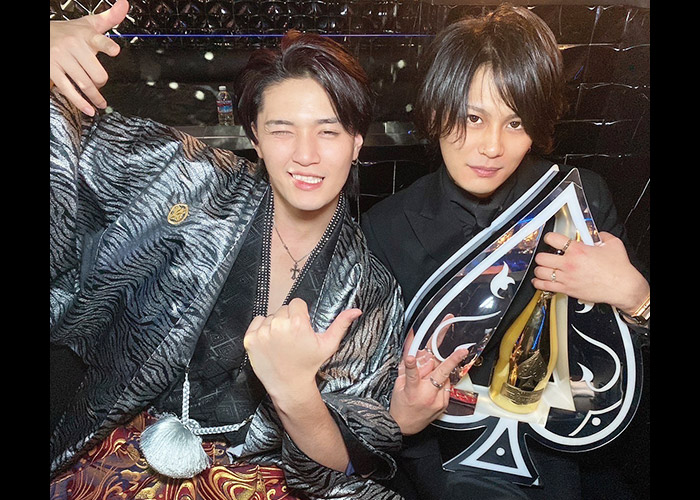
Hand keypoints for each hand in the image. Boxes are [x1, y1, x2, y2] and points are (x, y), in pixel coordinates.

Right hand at [50, 0, 129, 114]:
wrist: (43, 34)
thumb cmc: (69, 32)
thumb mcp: (89, 23)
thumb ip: (110, 18)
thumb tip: (125, 4)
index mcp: (85, 35)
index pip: (98, 39)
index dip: (106, 45)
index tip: (114, 50)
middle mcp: (73, 46)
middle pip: (95, 71)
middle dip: (102, 81)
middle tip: (102, 83)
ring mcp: (62, 59)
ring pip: (83, 82)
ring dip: (94, 96)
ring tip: (101, 103)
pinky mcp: (53, 70)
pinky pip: (68, 89)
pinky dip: (80, 102)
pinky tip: (89, 109)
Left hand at [243, 298, 361, 400]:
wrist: (289, 385)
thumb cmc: (309, 364)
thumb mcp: (328, 345)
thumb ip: (341, 324)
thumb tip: (356, 310)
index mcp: (298, 322)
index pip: (297, 303)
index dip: (301, 315)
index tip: (301, 328)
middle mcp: (279, 325)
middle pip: (283, 309)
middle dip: (288, 319)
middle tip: (292, 338)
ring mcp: (263, 332)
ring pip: (270, 316)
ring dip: (275, 325)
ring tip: (282, 342)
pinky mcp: (250, 339)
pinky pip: (256, 322)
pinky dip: (261, 330)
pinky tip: (270, 343)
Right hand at [389, 317, 469, 434]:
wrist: (404, 426)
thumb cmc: (400, 405)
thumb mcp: (399, 384)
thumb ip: (408, 368)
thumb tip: (414, 353)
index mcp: (412, 390)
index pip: (412, 373)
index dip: (412, 364)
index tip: (412, 356)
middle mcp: (427, 395)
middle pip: (440, 374)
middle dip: (452, 360)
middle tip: (462, 351)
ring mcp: (438, 401)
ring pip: (445, 378)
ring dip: (441, 371)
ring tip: (431, 373)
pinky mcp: (444, 405)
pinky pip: (446, 387)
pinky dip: (441, 382)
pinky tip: (433, 385)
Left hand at [532, 231, 649, 314]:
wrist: (623, 287)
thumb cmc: (619, 269)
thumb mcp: (613, 244)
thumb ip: (601, 236)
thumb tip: (596, 234)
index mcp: (578, 250)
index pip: (553, 239)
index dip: (549, 237)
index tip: (550, 238)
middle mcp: (569, 264)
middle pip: (541, 257)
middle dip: (542, 255)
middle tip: (546, 255)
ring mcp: (567, 278)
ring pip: (540, 272)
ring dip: (539, 268)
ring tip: (543, 267)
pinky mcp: (567, 289)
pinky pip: (544, 286)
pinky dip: (538, 283)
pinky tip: (539, 280)